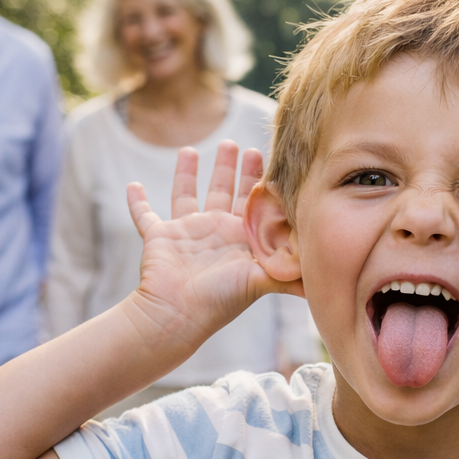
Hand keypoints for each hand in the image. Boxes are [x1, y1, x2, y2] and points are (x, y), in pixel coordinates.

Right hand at [123, 140, 295, 350]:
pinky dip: (136, 202)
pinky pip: (144, 216)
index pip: (253, 203)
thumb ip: (292, 273)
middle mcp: (215, 233)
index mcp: (240, 239)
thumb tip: (326, 276)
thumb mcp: (262, 280)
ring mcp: (185, 234)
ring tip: (190, 149)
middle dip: (230, 169)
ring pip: (186, 195)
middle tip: (237, 144)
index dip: (259, 181)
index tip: (265, 154)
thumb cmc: (221, 298)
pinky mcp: (158, 237)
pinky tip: (133, 185)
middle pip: (223, 192)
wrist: (178, 315)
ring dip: (186, 173)